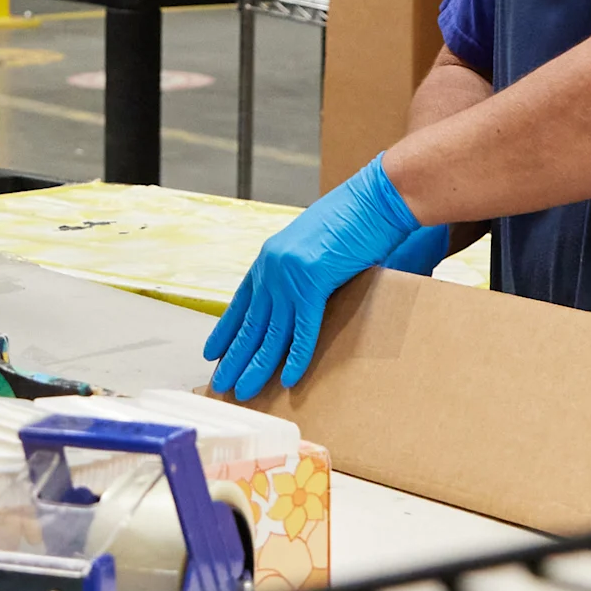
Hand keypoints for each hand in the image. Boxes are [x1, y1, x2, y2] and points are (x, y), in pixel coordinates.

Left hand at [204, 159, 429, 399]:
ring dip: (257, 366)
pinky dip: (296, 357)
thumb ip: (301, 270)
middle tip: (222, 385)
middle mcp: (273, 266)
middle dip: (235, 358)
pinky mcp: (314, 282)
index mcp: (271, 257)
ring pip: (271, 332)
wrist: (377, 198)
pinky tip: (286, 378)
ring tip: (245, 392)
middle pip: (250, 323)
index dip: (227, 331)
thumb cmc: (354, 216)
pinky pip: (303, 329)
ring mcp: (291, 274)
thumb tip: (302, 294)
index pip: (242, 303)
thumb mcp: (316, 244)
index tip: (213, 354)